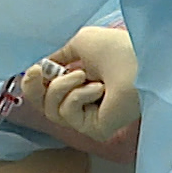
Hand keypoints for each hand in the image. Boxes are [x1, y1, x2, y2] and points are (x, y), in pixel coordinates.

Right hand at [18, 27, 138, 141]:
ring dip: (61, 87)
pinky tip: (99, 89)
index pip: (45, 89)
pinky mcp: (94, 129)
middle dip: (34, 87)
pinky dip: (78, 97)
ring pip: (51, 109)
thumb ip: (56, 57)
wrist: (138, 61)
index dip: (33, 80)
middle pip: (41, 104)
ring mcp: (88, 117)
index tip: (34, 68)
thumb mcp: (78, 43)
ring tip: (84, 76)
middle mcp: (83, 100)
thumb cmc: (116, 48)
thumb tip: (39, 69)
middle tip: (39, 72)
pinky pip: (68, 115)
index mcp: (80, 79)